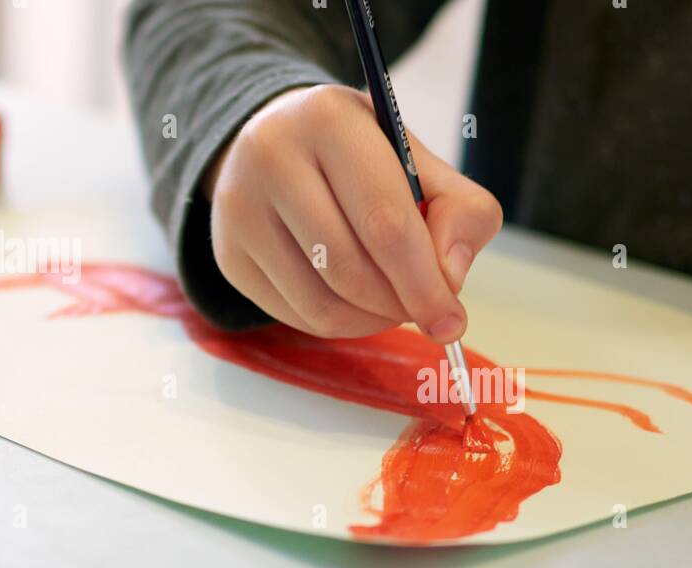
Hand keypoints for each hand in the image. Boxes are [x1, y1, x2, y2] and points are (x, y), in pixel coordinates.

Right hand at [205, 85, 502, 340]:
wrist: (283, 143)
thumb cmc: (366, 158)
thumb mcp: (423, 163)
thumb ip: (462, 212)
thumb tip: (449, 278)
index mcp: (329, 119)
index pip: (385, 223)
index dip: (425, 283)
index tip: (451, 321)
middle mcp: (271, 156)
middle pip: (350, 269)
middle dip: (400, 305)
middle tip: (426, 310)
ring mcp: (240, 209)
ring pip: (321, 304)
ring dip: (372, 321)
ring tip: (394, 302)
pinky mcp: (229, 254)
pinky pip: (296, 317)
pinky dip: (341, 325)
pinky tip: (358, 302)